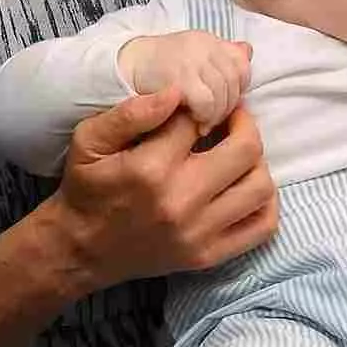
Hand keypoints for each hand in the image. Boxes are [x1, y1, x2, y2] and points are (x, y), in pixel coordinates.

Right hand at [47, 91, 277, 291]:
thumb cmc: (86, 188)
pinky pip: (261, 227)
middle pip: (245, 149)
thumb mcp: (89, 140)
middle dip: (242, 123)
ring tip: (237, 150)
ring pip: (260, 186)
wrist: (81, 249)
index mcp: (151, 168)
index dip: (201, 104)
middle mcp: (181, 200)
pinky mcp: (208, 255)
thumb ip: (131, 112)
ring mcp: (199, 232)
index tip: (197, 103)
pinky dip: (265, 203)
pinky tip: (246, 185)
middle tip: (229, 117)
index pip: (198, 119)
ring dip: (256, 161)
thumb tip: (178, 91)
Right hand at [118, 31, 252, 129]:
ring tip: (205, 125)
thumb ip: (220, 54)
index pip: (242, 64)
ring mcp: (191, 61)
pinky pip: (207, 103)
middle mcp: (203, 46)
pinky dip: (205, 117)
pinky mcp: (179, 79)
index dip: (238, 88)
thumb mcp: (191, 55)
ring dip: (217, 115)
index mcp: (208, 40)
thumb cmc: (157, 69)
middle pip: (235, 82)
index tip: (223, 104)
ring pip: (224, 95)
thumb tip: (248, 51)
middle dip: (228, 106)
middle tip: (213, 120)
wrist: (118, 69)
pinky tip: (196, 125)